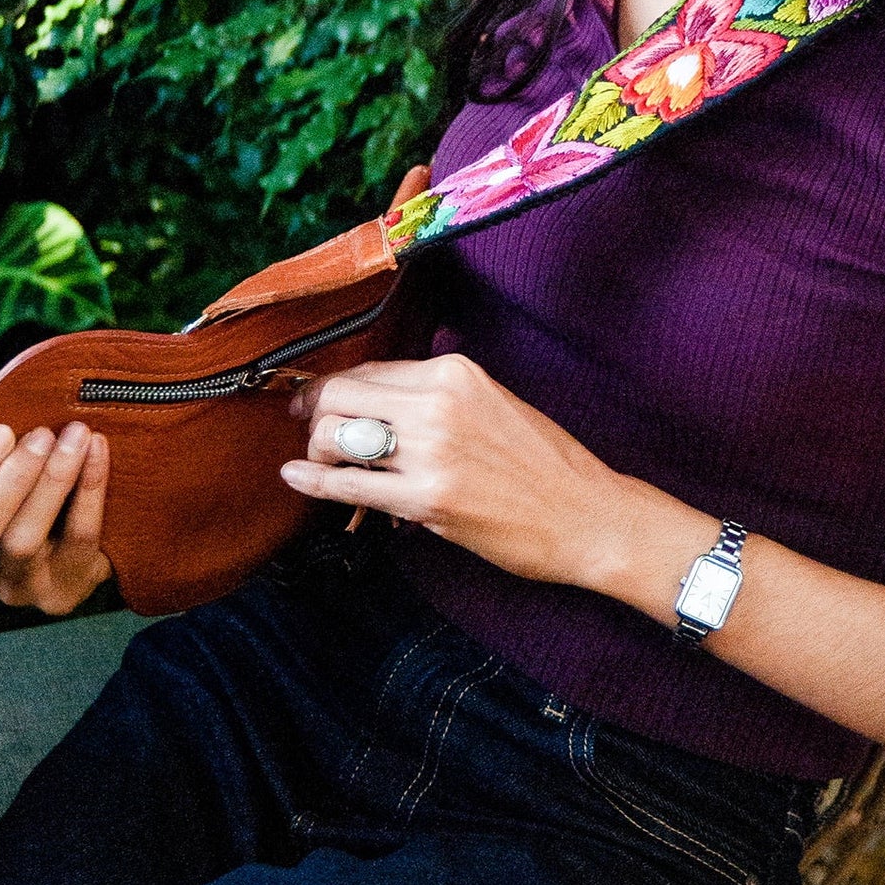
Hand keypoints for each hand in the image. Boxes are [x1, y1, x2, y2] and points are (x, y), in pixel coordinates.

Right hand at [0, 421, 112, 614]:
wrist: (87, 557)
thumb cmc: (37, 505)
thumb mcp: (8, 483)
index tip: (2, 431)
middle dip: (10, 480)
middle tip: (43, 434)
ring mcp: (18, 587)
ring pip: (24, 541)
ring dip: (52, 481)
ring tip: (77, 436)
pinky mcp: (61, 592)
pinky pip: (78, 538)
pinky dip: (90, 490)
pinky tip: (98, 452)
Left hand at [282, 354, 634, 587]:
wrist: (587, 515)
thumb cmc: (545, 465)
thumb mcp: (492, 404)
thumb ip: (438, 395)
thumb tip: (380, 400)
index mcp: (455, 373)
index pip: (369, 369)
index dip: (333, 387)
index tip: (316, 399)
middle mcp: (439, 403)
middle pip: (340, 395)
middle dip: (314, 413)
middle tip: (309, 430)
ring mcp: (432, 451)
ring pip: (335, 435)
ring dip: (317, 451)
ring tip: (321, 464)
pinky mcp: (428, 499)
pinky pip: (349, 485)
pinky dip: (313, 482)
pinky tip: (297, 479)